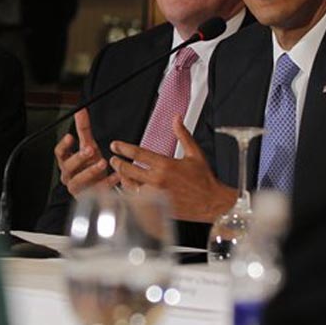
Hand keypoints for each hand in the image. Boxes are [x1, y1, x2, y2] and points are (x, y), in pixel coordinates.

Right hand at [54, 108, 119, 196]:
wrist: (98, 186)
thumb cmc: (90, 165)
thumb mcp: (87, 145)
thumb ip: (83, 129)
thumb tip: (80, 111)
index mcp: (67, 162)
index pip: (59, 153)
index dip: (64, 145)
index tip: (70, 136)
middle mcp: (69, 175)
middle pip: (68, 167)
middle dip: (78, 158)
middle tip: (90, 149)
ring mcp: (78, 187)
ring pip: (78, 181)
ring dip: (90, 171)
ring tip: (103, 163)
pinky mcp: (89, 197)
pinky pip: (97, 190)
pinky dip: (107, 182)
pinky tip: (116, 175)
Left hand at [109, 116, 236, 222]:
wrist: (212, 202)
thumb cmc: (204, 179)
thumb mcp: (194, 153)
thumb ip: (182, 134)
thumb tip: (177, 118)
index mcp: (166, 165)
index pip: (138, 154)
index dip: (123, 148)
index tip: (115, 145)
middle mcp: (158, 180)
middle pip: (129, 170)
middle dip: (117, 163)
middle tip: (113, 159)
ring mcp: (157, 194)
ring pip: (131, 186)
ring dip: (123, 178)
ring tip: (120, 172)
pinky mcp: (158, 206)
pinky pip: (138, 199)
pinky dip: (132, 192)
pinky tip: (131, 187)